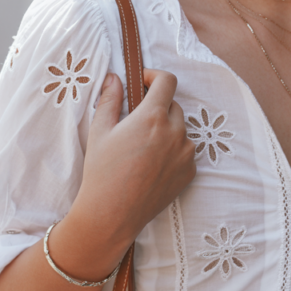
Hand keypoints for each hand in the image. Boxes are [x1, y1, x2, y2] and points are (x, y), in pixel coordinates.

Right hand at [67, 68, 195, 249]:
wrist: (112, 214)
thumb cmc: (102, 171)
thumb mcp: (100, 130)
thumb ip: (110, 99)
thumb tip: (114, 78)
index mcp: (153, 116)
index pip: (167, 81)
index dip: (154, 76)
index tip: (143, 81)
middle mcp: (175, 132)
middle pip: (173, 106)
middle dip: (157, 107)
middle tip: (136, 121)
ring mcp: (186, 153)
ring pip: (180, 129)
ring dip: (166, 130)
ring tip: (143, 148)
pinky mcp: (190, 172)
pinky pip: (185, 152)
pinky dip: (173, 151)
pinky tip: (152, 165)